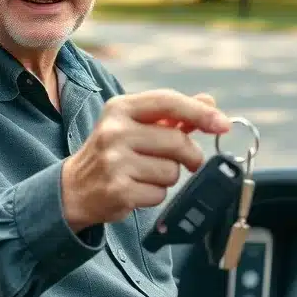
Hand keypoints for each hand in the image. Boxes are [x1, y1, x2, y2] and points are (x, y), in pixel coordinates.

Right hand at [61, 89, 230, 231]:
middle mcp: (114, 131)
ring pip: (172, 171)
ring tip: (146, 174)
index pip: (168, 102)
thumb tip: (209, 101)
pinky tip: (137, 190)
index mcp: (120, 108)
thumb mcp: (135, 125)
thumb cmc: (113, 152)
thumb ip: (172, 114)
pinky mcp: (118, 190)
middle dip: (189, 155)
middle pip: (177, 141)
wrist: (74, 188)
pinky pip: (160, 194)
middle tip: (186, 161)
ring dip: (168, 177)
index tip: (222, 124)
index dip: (200, 112)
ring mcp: (115, 161)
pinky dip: (155, 195)